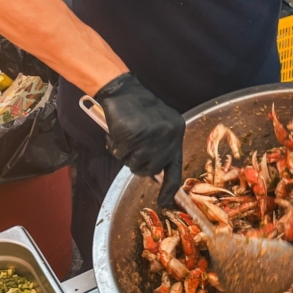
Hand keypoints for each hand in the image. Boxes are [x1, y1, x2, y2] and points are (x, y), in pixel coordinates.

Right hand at [94, 73, 184, 204]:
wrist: (122, 90)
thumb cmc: (137, 108)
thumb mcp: (158, 126)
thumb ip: (160, 148)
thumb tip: (157, 175)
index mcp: (177, 132)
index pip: (175, 168)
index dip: (169, 188)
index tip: (164, 202)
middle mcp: (168, 136)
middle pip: (151, 170)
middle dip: (138, 163)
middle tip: (131, 148)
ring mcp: (152, 137)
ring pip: (135, 164)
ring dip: (126, 154)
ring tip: (125, 136)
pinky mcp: (134, 135)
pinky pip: (121, 154)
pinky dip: (116, 146)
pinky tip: (117, 132)